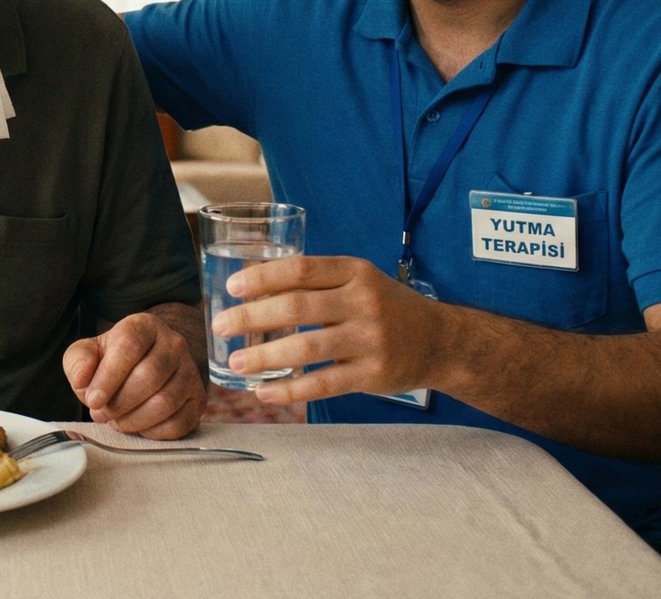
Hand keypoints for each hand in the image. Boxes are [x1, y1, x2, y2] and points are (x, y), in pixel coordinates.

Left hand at [63, 310, 203, 438]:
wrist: (145, 366)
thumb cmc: (113, 361)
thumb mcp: (89, 353)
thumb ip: (78, 361)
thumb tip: (81, 378)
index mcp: (144, 326)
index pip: (128, 347)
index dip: (108, 377)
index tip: (92, 400)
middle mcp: (173, 343)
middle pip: (149, 376)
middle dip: (120, 403)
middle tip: (102, 414)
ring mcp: (190, 371)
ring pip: (165, 402)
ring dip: (134, 420)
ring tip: (117, 421)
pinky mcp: (198, 399)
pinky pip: (179, 423)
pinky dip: (153, 433)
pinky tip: (138, 426)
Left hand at [215, 255, 448, 404]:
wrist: (441, 340)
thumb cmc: (386, 307)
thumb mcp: (359, 281)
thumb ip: (316, 282)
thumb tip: (254, 288)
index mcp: (355, 272)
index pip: (300, 268)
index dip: (262, 277)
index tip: (231, 288)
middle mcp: (363, 302)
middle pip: (296, 306)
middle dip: (251, 318)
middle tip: (220, 326)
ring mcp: (369, 339)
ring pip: (306, 347)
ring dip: (264, 356)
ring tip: (235, 362)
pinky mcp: (373, 374)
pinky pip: (323, 384)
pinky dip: (289, 390)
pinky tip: (264, 392)